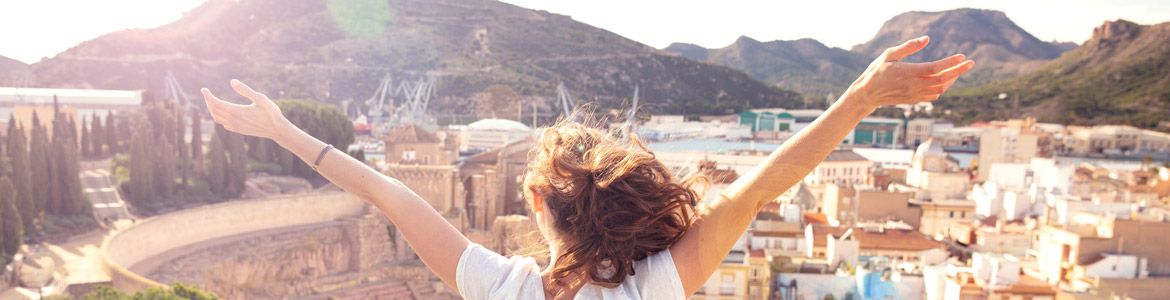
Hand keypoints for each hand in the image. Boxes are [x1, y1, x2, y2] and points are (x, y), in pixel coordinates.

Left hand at [201, 79, 292, 140]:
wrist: (277, 130)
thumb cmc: (271, 113)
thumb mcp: (260, 98)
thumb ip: (245, 90)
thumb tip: (232, 81)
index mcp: (237, 111)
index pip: (216, 103)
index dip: (208, 96)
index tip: (204, 89)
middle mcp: (233, 120)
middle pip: (214, 111)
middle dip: (208, 102)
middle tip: (207, 94)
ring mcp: (236, 127)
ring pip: (217, 119)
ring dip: (213, 110)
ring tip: (213, 102)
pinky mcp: (239, 130)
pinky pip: (224, 124)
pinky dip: (220, 117)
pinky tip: (223, 113)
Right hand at [846, 36, 974, 107]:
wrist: (868, 94)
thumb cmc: (877, 71)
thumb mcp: (889, 54)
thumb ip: (909, 46)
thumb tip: (927, 38)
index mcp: (910, 72)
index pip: (936, 68)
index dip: (951, 63)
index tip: (962, 57)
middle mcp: (915, 85)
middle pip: (943, 79)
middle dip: (958, 71)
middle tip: (971, 63)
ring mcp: (915, 94)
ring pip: (940, 89)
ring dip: (951, 80)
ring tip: (957, 71)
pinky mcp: (914, 100)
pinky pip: (933, 95)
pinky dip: (942, 88)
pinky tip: (944, 82)